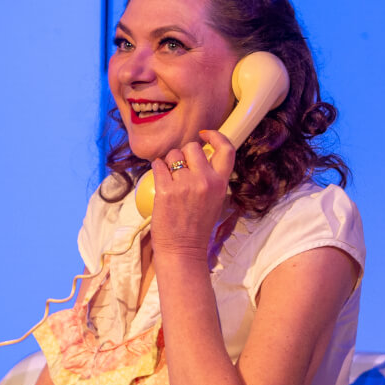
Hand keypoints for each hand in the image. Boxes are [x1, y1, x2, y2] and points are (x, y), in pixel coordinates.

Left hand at [148, 129, 235, 260]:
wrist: (182, 249)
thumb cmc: (196, 226)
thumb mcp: (215, 200)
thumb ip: (211, 178)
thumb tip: (199, 155)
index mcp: (221, 183)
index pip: (226, 149)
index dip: (216, 136)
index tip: (204, 135)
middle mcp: (205, 181)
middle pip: (192, 147)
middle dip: (184, 154)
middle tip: (180, 170)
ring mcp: (185, 184)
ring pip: (173, 155)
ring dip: (169, 163)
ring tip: (170, 180)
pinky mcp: (166, 190)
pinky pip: (158, 165)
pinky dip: (157, 169)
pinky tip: (160, 180)